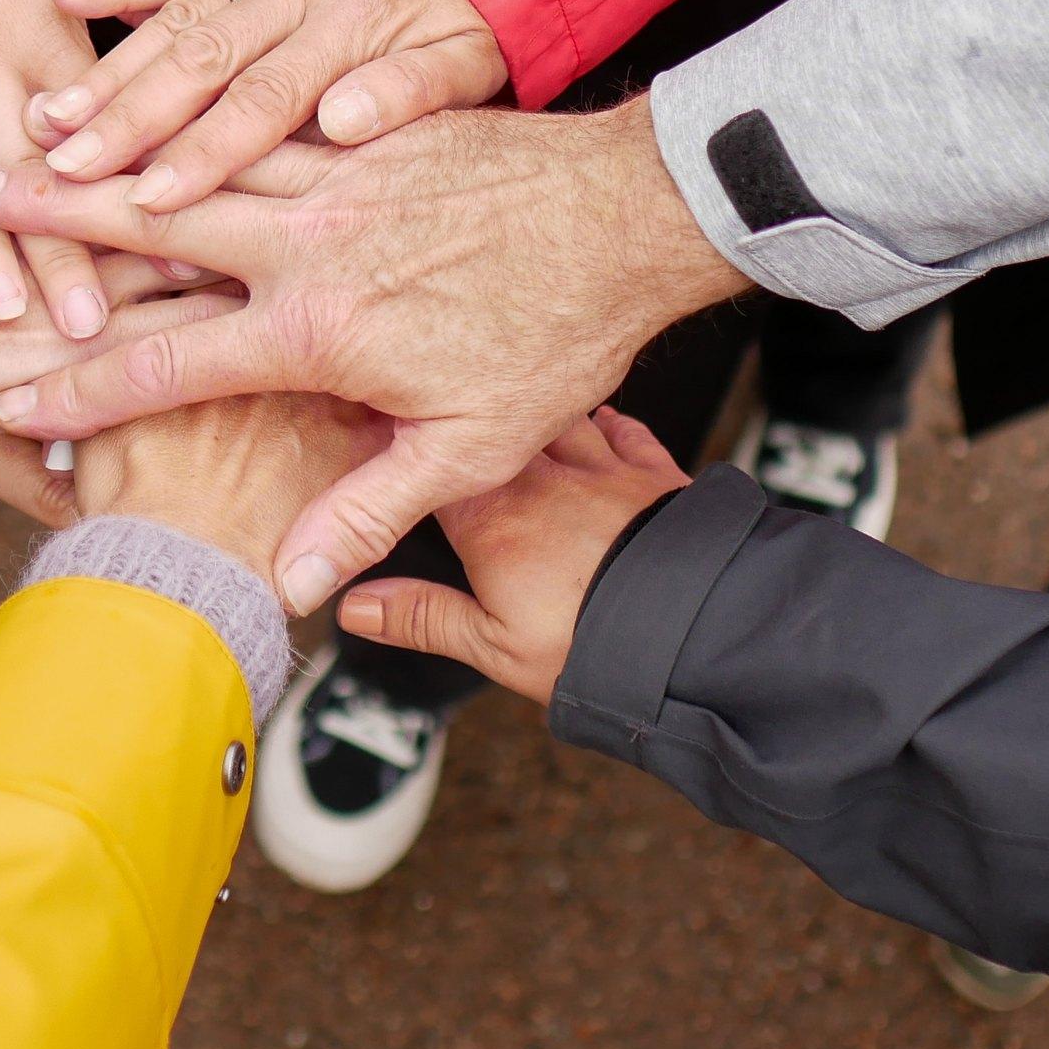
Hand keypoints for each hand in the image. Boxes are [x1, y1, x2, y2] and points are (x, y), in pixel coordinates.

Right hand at [0, 95, 744, 612]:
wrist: (631, 217)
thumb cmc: (559, 335)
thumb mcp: (469, 449)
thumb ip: (366, 509)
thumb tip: (292, 585)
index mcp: (318, 326)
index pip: (169, 365)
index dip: (81, 391)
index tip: (10, 405)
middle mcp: (309, 238)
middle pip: (153, 223)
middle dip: (55, 212)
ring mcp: (335, 171)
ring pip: (197, 153)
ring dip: (110, 145)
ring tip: (35, 130)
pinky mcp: (365, 127)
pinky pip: (259, 111)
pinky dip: (195, 103)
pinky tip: (153, 86)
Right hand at [28, 0, 505, 210]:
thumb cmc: (465, 17)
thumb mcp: (469, 60)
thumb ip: (412, 93)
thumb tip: (346, 124)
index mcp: (353, 26)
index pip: (268, 99)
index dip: (206, 151)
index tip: (150, 198)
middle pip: (201, 60)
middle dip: (128, 119)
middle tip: (65, 170)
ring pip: (174, 18)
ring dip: (106, 68)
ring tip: (47, 116)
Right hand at [336, 408, 684, 703]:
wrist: (691, 630)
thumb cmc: (595, 642)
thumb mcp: (493, 645)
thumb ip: (420, 617)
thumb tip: (358, 606)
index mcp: (489, 517)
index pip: (423, 462)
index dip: (401, 446)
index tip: (386, 442)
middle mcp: (540, 476)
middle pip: (486, 423)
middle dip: (462, 415)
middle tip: (443, 410)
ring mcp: (598, 466)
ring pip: (552, 412)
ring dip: (531, 407)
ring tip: (511, 403)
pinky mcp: (651, 472)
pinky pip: (623, 428)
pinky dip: (607, 420)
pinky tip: (599, 417)